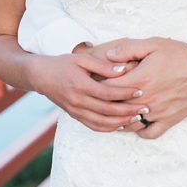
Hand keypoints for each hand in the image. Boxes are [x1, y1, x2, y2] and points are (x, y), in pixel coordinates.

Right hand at [28, 51, 147, 131]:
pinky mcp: (74, 116)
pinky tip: (121, 124)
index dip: (125, 93)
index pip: (108, 93)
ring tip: (138, 118)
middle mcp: (77, 101)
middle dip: (128, 111)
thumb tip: (123, 70)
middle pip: (107, 111)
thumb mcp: (82, 59)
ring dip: (121, 122)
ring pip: (102, 122)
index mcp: (80, 85)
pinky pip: (93, 126)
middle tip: (146, 108)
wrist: (41, 76)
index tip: (141, 91)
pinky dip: (109, 128)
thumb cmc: (64, 64)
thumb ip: (103, 65)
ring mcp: (75, 111)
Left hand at [102, 37, 186, 138]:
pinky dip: (138, 130)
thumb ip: (128, 49)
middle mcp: (147, 100)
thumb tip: (108, 56)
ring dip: (119, 118)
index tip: (94, 81)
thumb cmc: (182, 55)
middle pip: (114, 108)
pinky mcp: (168, 121)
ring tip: (115, 109)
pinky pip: (147, 133)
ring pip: (128, 124)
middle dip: (103, 102)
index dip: (96, 85)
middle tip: (98, 96)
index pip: (106, 88)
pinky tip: (135, 120)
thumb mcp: (154, 44)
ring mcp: (157, 113)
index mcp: (140, 80)